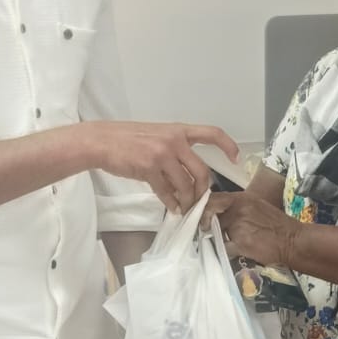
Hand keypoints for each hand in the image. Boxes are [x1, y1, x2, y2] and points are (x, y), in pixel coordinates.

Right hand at [85, 122, 238, 214]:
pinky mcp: (149, 169)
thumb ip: (174, 150)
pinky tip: (172, 208)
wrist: (101, 141)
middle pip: (202, 171)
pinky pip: (167, 192)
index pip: (211, 133)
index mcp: (178, 130)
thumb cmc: (126, 139)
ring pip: (185, 185)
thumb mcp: (156, 136)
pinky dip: (171, 203)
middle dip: (203, 191)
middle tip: (199, 200)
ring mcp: (162, 155)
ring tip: (184, 207)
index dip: (228, 146)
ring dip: (187, 201)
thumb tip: (188, 176)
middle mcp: (174, 141)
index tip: (236, 159)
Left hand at [209, 190, 299, 267]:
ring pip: (216, 233)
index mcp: (241, 198)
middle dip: (206, 223)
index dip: (204, 208)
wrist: (292, 240)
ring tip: (230, 241)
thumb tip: (217, 213)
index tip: (203, 217)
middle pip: (210, 215)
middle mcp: (238, 209)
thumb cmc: (277, 224)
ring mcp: (238, 225)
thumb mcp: (256, 206)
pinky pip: (224, 248)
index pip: (212, 198)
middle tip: (206, 231)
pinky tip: (235, 250)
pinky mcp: (240, 242)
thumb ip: (236, 207)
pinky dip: (226, 251)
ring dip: (218, 238)